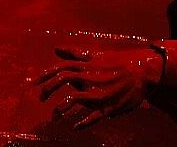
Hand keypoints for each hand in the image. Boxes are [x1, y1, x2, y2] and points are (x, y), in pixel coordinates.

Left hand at [36, 45, 164, 128]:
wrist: (144, 71)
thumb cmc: (119, 62)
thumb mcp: (96, 55)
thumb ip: (75, 54)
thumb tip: (56, 49)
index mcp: (87, 65)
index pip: (60, 67)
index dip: (44, 75)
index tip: (32, 82)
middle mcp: (90, 77)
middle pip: (62, 79)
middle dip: (48, 89)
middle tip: (40, 98)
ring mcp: (99, 92)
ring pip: (75, 98)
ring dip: (62, 107)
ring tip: (55, 115)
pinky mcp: (109, 105)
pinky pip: (93, 117)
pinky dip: (83, 123)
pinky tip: (75, 127)